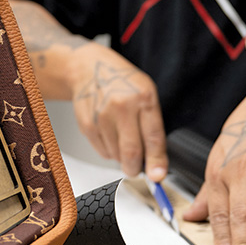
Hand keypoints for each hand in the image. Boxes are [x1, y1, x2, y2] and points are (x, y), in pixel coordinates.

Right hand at [68, 42, 166, 180]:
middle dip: (136, 169)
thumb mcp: (146, 93)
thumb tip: (156, 160)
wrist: (89, 69)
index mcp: (143, 97)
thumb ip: (152, 124)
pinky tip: (110, 135)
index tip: (158, 176)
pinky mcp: (87, 124)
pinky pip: (102, 151)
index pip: (153, 137)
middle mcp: (122, 106)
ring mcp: (102, 116)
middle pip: (131, 151)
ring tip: (123, 141)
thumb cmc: (121, 82)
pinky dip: (109, 151)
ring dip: (122, 158)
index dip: (156, 161)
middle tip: (137, 171)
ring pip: (116, 155)